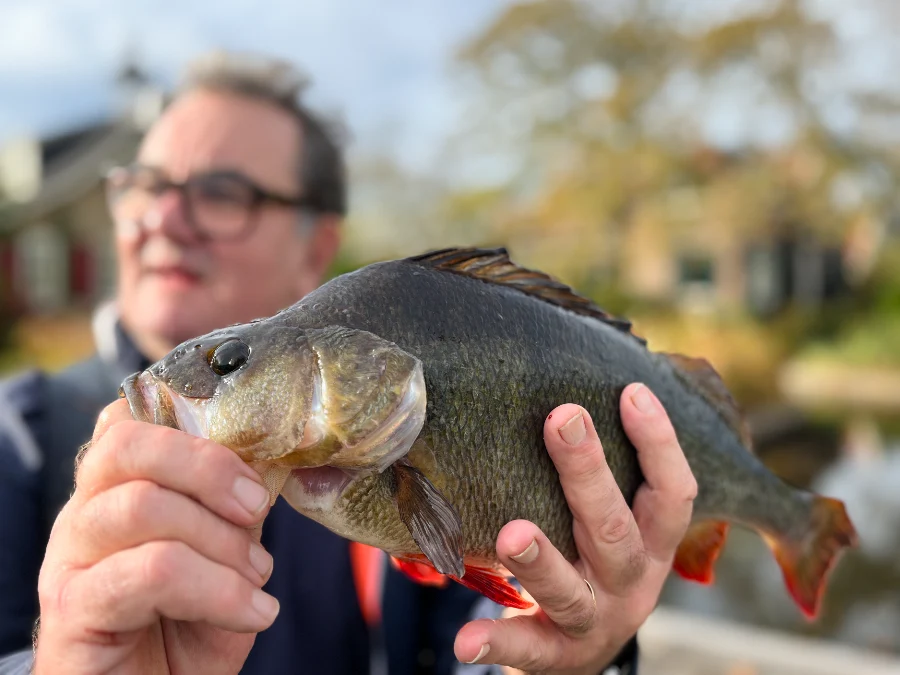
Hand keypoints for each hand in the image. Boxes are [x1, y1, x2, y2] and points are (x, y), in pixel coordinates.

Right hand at [33, 399, 278, 674]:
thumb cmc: (189, 626)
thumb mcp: (226, 556)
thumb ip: (235, 507)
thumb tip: (270, 466)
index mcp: (116, 488)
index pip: (131, 416)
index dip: (198, 424)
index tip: (256, 465)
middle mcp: (83, 513)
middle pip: (128, 443)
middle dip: (210, 468)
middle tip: (256, 507)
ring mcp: (70, 559)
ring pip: (144, 505)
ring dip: (222, 541)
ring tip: (258, 577)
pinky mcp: (73, 609)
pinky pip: (151, 572)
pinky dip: (219, 590)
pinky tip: (254, 612)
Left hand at [454, 383, 696, 673]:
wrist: (588, 646)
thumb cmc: (596, 558)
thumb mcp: (618, 522)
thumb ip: (601, 472)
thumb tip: (563, 392)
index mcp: (652, 543)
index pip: (673, 492)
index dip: (659, 443)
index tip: (631, 392)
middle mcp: (631, 580)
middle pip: (616, 529)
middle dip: (588, 472)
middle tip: (562, 419)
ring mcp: (595, 620)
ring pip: (571, 590)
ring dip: (541, 560)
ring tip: (512, 534)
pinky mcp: (557, 654)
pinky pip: (529, 649)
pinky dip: (498, 644)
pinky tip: (466, 639)